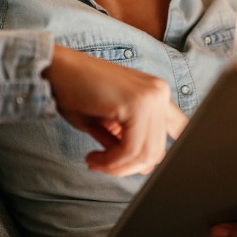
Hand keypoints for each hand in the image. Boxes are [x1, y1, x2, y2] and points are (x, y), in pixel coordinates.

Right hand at [43, 45, 187, 176]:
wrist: (56, 68)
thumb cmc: (76, 91)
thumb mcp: (110, 122)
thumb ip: (131, 140)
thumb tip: (143, 167)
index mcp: (156, 93)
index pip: (180, 131)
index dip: (159, 154)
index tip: (135, 168)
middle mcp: (159, 92)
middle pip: (158, 151)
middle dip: (127, 168)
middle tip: (100, 165)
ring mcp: (151, 95)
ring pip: (146, 154)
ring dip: (117, 167)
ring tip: (95, 161)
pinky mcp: (136, 102)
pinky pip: (130, 149)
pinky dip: (111, 162)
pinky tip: (93, 157)